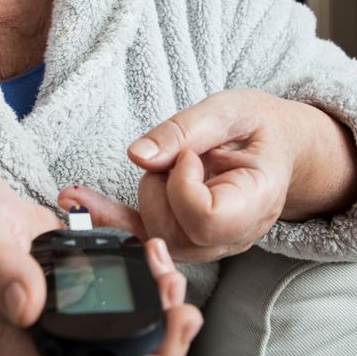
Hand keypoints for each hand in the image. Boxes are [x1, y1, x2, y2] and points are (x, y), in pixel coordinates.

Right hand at [0, 162, 202, 355]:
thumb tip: (29, 307)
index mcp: (10, 341)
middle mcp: (43, 339)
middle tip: (185, 317)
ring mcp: (64, 317)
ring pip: (124, 345)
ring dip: (161, 324)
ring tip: (176, 285)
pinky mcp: (81, 289)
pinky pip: (124, 305)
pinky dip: (149, 287)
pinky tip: (158, 258)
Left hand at [60, 89, 312, 262]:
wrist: (278, 147)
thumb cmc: (259, 126)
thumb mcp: (229, 111)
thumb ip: (184, 131)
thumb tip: (137, 156)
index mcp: (257, 201)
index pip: (205, 219)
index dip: (183, 186)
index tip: (190, 155)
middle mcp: (236, 235)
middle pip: (174, 234)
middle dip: (158, 189)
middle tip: (179, 154)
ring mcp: (211, 245)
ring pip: (155, 239)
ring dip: (145, 197)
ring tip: (168, 163)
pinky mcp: (186, 240)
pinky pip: (142, 239)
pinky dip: (109, 217)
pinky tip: (78, 198)